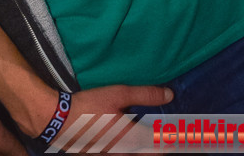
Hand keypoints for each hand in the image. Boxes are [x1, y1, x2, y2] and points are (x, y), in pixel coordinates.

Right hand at [54, 84, 172, 153]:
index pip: (160, 146)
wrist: (59, 120)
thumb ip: (145, 94)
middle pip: (147, 154)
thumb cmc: (90, 106)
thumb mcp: (118, 94)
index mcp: (131, 140)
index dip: (173, 142)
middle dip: (157, 147)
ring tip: (146, 138)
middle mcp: (123, 154)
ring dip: (143, 149)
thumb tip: (169, 94)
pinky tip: (123, 139)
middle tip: (166, 138)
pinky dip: (129, 150)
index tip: (185, 137)